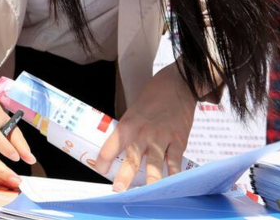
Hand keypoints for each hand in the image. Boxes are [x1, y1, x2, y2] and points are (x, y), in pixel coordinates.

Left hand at [95, 64, 196, 190]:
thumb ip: (128, 132)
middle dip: (125, 176)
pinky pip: (175, 162)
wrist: (177, 85)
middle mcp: (144, 132)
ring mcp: (162, 138)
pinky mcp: (179, 141)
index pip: (112, 145)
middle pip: (133, 159)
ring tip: (145, 194)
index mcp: (129, 124)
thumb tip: (120, 153)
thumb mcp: (133, 112)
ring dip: (150, 181)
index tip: (100, 169)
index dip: (104, 159)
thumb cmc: (151, 99)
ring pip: (155, 164)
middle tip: (118, 190)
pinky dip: (173, 175)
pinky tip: (170, 186)